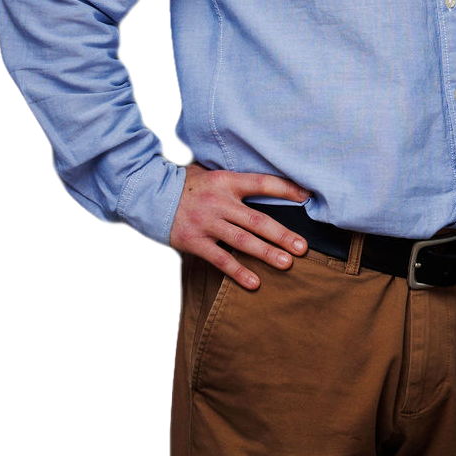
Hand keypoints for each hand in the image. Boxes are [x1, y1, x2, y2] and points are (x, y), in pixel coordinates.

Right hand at [169, 163, 312, 289]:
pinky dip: (237, 271)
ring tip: (286, 264)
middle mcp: (219, 202)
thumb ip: (235, 180)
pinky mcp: (194, 242)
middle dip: (282, 234)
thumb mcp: (211, 173)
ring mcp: (207, 223)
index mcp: (227, 181)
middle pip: (257, 220)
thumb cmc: (186, 185)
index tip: (307, 197)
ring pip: (242, 240)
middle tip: (302, 247)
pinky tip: (254, 282)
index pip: (262, 183)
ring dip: (266, 253)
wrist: (149, 196)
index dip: (286, 189)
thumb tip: (268, 181)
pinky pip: (220, 259)